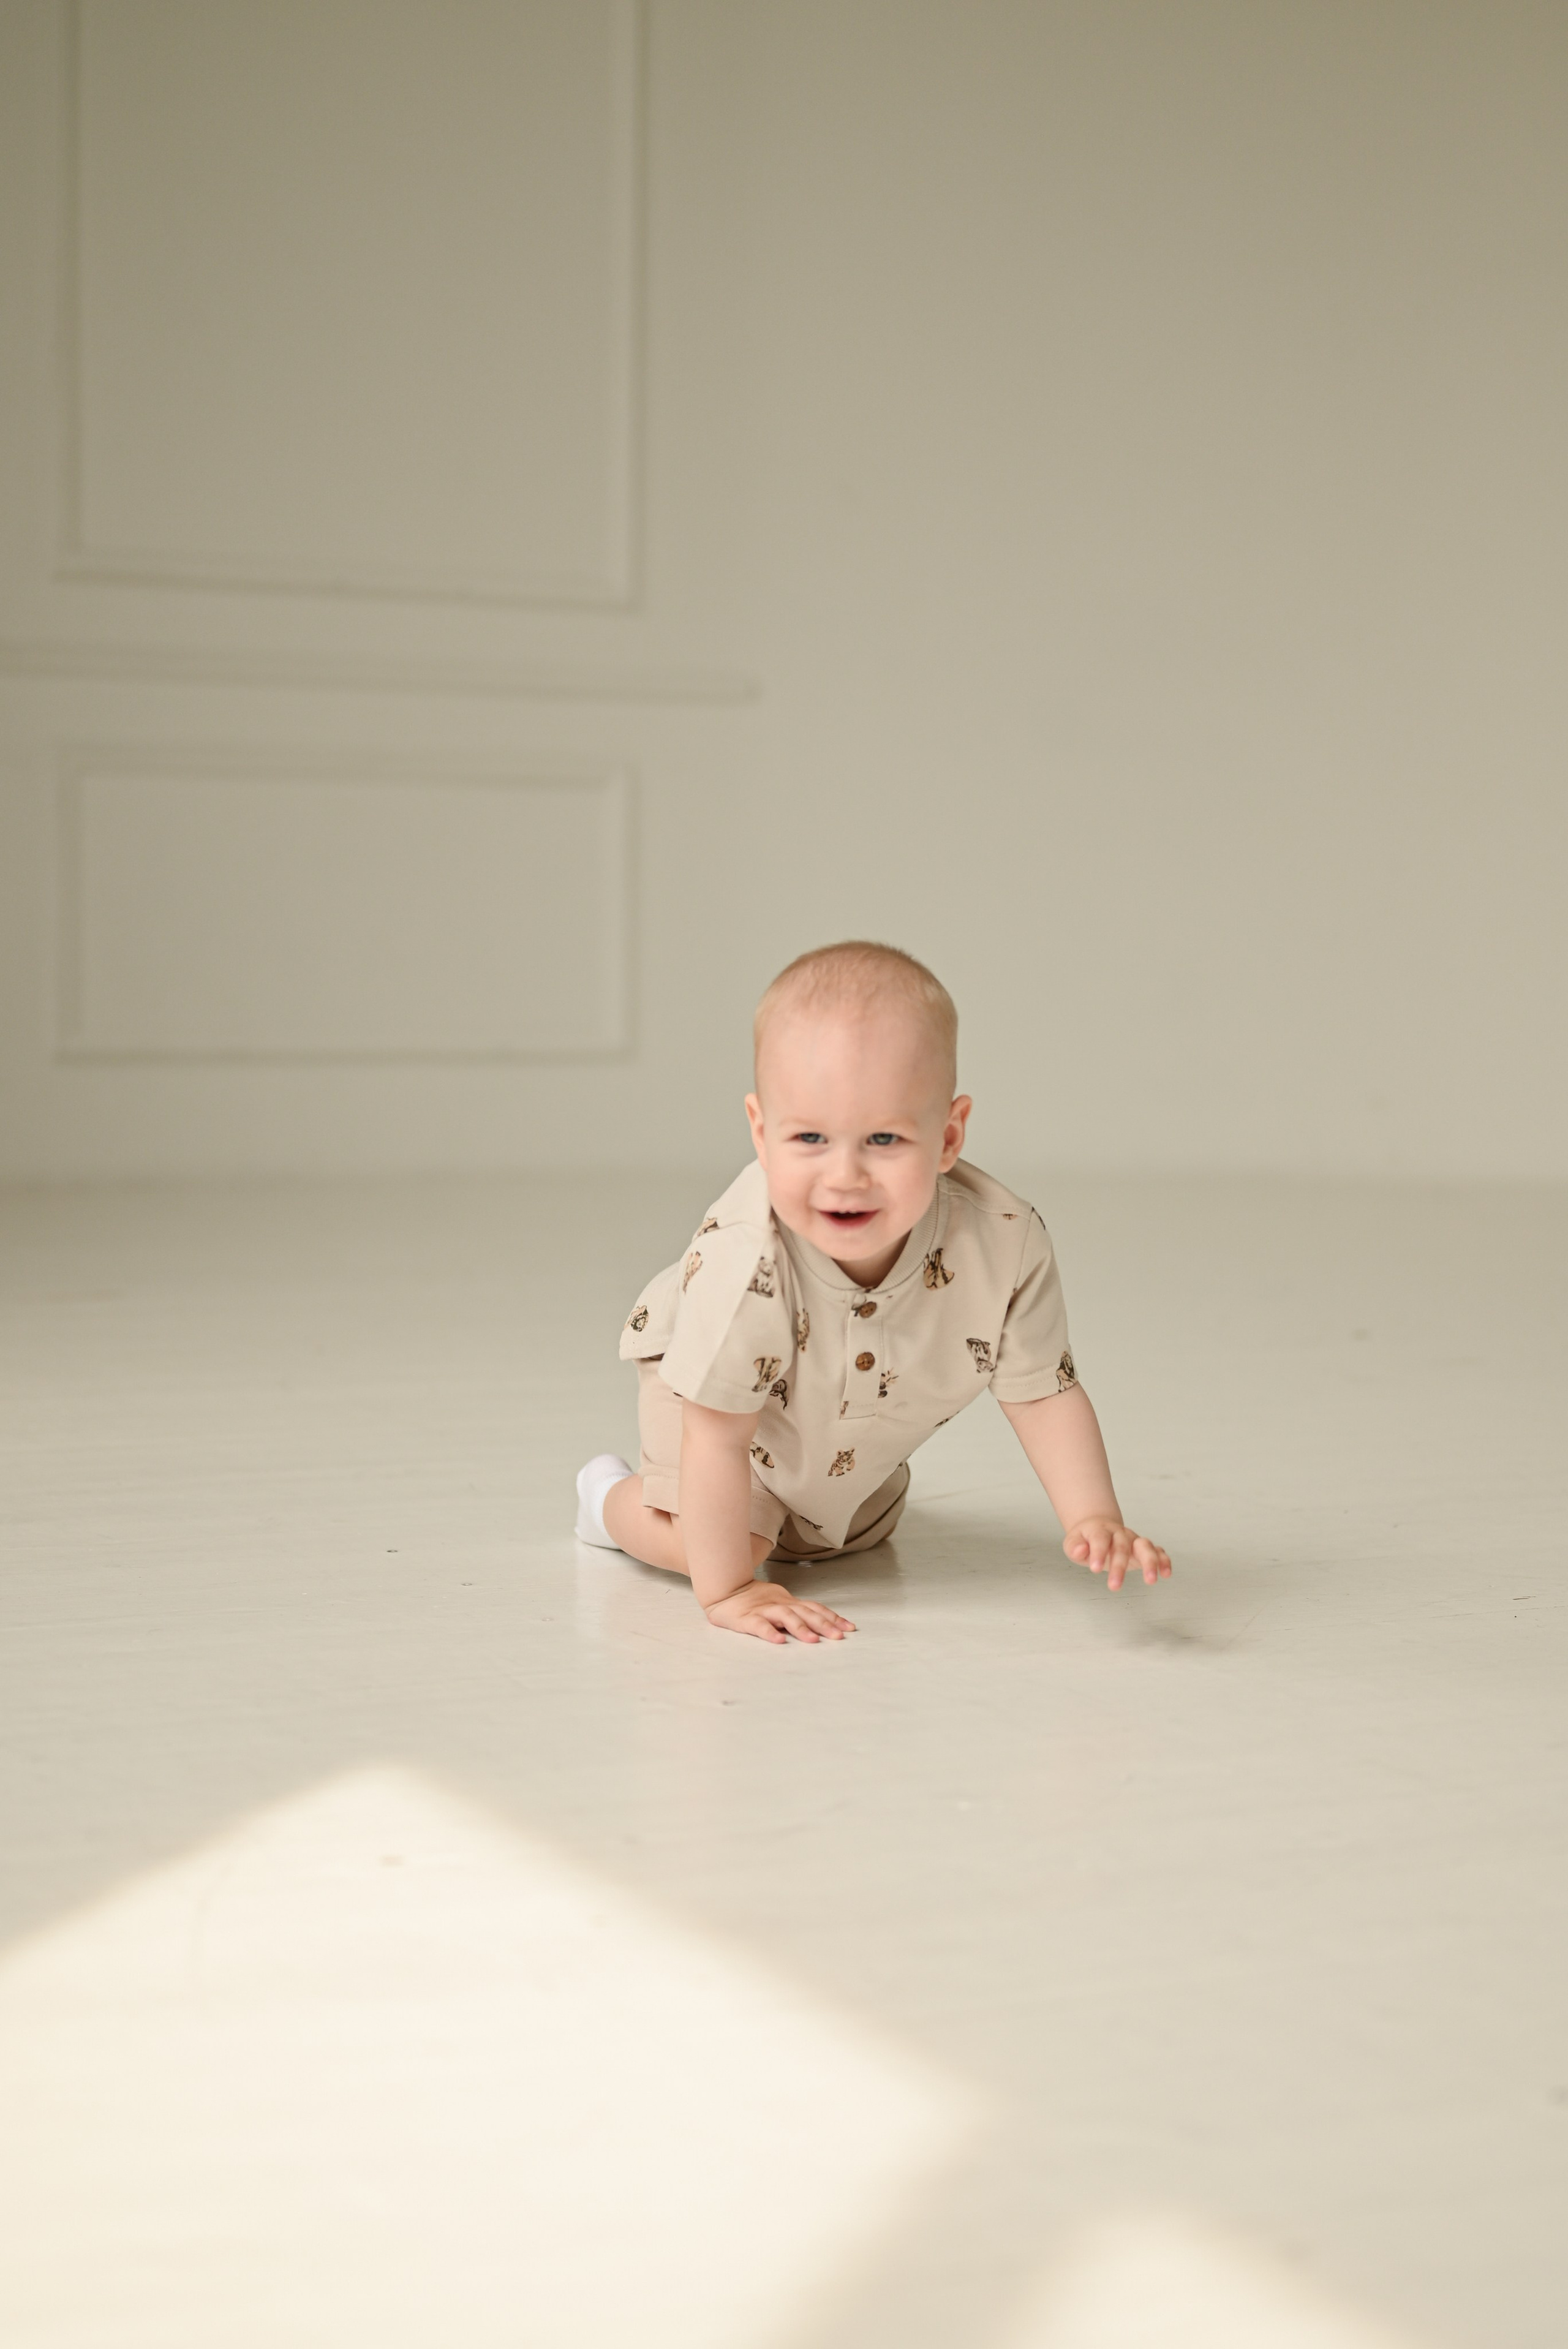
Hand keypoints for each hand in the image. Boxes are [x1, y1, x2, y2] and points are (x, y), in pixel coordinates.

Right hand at [705, 1581, 856, 1644]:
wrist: (725, 1589)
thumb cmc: (755, 1600)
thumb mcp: (780, 1602)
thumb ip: (798, 1612)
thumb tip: (823, 1624)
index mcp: (789, 1602)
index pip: (815, 1608)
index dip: (832, 1617)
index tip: (850, 1628)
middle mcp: (780, 1604)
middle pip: (805, 1613)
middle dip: (824, 1625)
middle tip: (839, 1637)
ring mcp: (764, 1610)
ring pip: (785, 1617)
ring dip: (800, 1628)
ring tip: (813, 1640)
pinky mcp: (746, 1619)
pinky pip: (759, 1626)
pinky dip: (769, 1633)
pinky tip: (778, 1641)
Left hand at [1064, 1517, 1170, 1591]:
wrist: (1099, 1528)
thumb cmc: (1086, 1539)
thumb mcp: (1073, 1542)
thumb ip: (1075, 1546)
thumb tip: (1079, 1551)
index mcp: (1100, 1530)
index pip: (1100, 1538)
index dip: (1098, 1552)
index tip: (1095, 1569)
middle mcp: (1120, 1534)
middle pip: (1123, 1546)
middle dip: (1120, 1566)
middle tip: (1114, 1586)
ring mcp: (1134, 1540)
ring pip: (1145, 1546)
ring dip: (1149, 1563)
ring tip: (1151, 1581)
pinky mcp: (1144, 1549)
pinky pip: (1158, 1551)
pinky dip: (1164, 1561)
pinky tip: (1166, 1573)